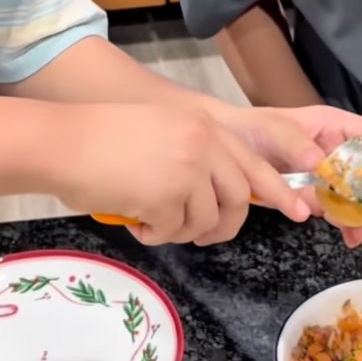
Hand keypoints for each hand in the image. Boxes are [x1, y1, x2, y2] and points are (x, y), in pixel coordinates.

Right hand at [53, 103, 310, 245]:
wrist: (62, 143)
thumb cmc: (99, 139)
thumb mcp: (160, 131)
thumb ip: (195, 153)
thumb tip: (220, 195)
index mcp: (201, 124)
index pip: (253, 161)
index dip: (278, 190)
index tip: (299, 212)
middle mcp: (201, 142)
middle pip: (239, 197)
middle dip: (225, 225)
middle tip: (203, 235)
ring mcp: (186, 169)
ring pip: (207, 219)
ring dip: (181, 230)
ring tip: (151, 220)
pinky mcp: (166, 195)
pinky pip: (173, 231)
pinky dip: (155, 234)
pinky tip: (134, 220)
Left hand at [216, 105, 361, 247]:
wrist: (221, 146)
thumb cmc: (249, 129)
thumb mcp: (274, 132)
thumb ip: (300, 149)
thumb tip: (324, 170)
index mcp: (336, 126)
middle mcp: (340, 149)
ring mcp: (331, 173)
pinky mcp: (318, 194)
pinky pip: (344, 210)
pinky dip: (352, 224)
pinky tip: (355, 237)